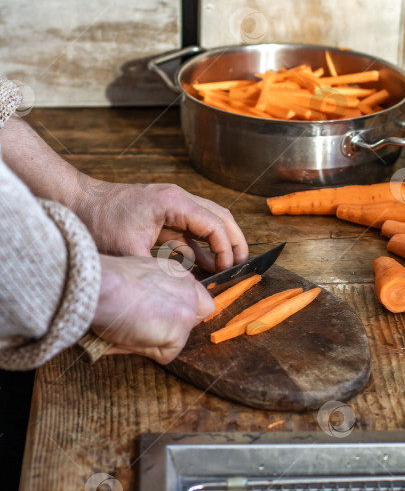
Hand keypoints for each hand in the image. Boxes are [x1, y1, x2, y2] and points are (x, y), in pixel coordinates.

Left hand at [73, 178, 247, 271]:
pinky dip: (200, 247)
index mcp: (175, 202)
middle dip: (233, 242)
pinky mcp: (163, 216)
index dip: (225, 248)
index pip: (214, 223)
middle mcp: (178, 200)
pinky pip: (190, 231)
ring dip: (218, 244)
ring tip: (227, 269)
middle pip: (219, 216)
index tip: (227, 270)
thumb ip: (159, 269)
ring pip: (208, 222)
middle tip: (241, 266)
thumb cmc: (100, 221)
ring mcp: (172, 207)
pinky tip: (203, 267)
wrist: (77, 201)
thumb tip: (181, 291)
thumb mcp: (129, 250)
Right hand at [93, 254, 214, 363]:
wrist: (101, 286)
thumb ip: (152, 289)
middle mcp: (187, 287)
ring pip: (179, 338)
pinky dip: (146, 351)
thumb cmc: (106, 282)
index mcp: (175, 271)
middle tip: (144, 324)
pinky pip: (166, 353)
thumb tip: (148, 311)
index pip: (191, 297)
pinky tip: (132, 334)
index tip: (150, 314)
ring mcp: (187, 309)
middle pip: (194, 318)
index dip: (172, 311)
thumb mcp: (136, 275)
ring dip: (155, 340)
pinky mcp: (179, 331)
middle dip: (173, 327)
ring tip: (131, 326)